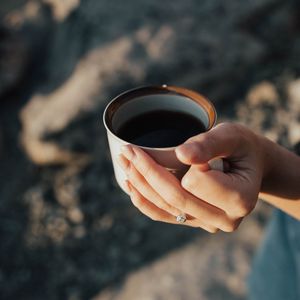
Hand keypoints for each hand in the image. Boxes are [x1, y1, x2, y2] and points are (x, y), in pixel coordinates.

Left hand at [117, 123, 265, 232]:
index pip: (196, 182)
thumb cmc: (242, 148)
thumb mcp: (232, 136)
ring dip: (140, 185)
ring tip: (123, 162)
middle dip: (146, 172)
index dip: (182, 163)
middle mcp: (225, 218)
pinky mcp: (195, 221)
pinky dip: (144, 201)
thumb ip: (210, 143)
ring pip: (166, 207)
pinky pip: (165, 215)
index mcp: (240, 198)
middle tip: (126, 150)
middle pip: (176, 198)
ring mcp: (208, 223)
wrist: (249, 166)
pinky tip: (130, 185)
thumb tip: (181, 154)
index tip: (178, 146)